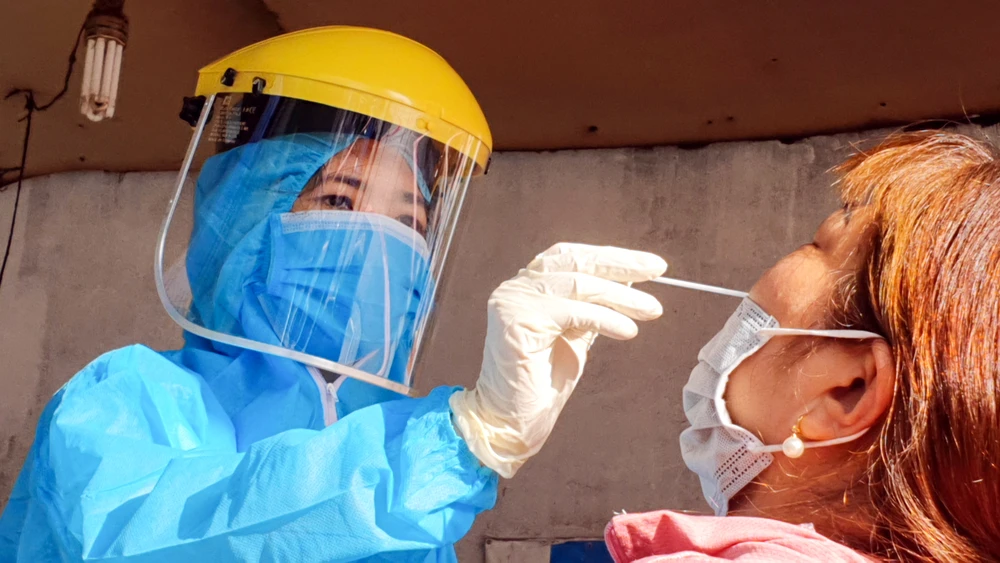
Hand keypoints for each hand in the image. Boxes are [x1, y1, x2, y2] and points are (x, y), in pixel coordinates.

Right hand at [450, 243, 666, 477]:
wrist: (511, 420)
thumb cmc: (542, 384)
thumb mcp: (575, 337)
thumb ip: (593, 308)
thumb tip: (628, 282)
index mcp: (528, 286)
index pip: (573, 257)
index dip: (611, 257)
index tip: (650, 265)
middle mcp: (516, 287)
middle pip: (575, 261)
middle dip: (621, 263)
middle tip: (657, 270)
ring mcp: (513, 301)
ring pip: (578, 284)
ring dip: (621, 296)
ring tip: (652, 309)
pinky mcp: (516, 320)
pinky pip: (573, 311)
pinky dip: (606, 319)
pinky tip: (628, 331)